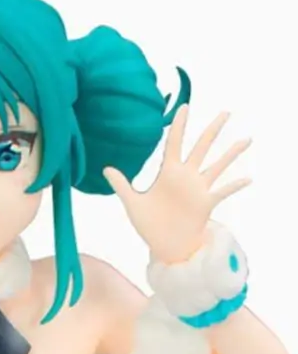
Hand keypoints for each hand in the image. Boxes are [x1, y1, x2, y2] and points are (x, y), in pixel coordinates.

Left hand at [104, 106, 251, 263]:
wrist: (165, 247)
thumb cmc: (150, 225)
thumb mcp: (133, 204)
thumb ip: (121, 185)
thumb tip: (105, 168)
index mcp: (169, 173)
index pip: (175, 142)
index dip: (179, 125)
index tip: (185, 106)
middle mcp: (187, 177)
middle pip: (202, 147)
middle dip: (213, 130)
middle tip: (225, 112)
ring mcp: (199, 189)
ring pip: (218, 165)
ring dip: (231, 153)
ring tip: (246, 139)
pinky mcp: (206, 204)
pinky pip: (223, 191)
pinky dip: (235, 185)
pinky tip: (248, 178)